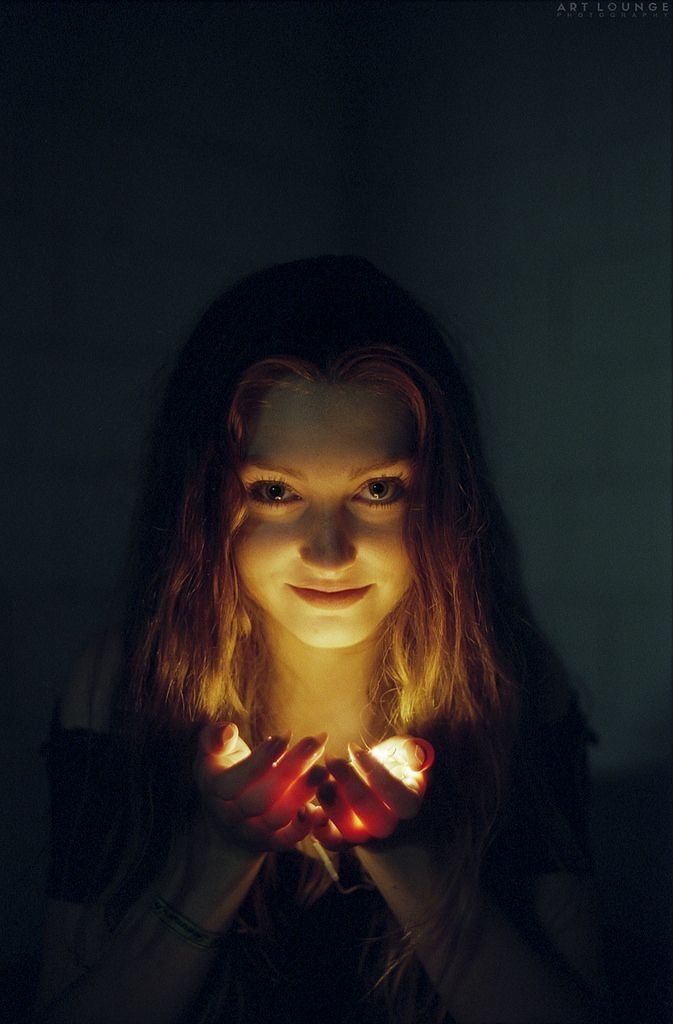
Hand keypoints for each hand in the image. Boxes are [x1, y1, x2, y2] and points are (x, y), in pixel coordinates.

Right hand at [194, 723, 328, 852]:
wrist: (224, 819)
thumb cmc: (223, 771)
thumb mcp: (211, 752)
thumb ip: (214, 738)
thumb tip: (227, 731)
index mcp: (214, 790)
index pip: (236, 780)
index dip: (262, 759)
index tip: (287, 735)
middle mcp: (231, 816)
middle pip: (261, 798)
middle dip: (291, 769)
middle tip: (316, 743)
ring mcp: (251, 832)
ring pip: (277, 817)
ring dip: (303, 792)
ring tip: (324, 768)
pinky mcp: (271, 843)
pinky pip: (289, 839)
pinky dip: (307, 824)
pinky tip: (324, 802)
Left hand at [312, 736, 433, 849]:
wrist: (377, 783)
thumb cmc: (392, 764)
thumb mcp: (405, 752)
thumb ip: (411, 753)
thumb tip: (415, 757)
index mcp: (409, 804)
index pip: (399, 798)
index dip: (375, 774)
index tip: (353, 748)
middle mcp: (390, 825)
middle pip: (375, 818)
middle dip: (350, 786)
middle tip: (332, 759)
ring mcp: (367, 834)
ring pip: (351, 833)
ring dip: (332, 805)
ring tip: (321, 779)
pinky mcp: (344, 838)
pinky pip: (332, 842)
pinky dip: (318, 827)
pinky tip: (309, 805)